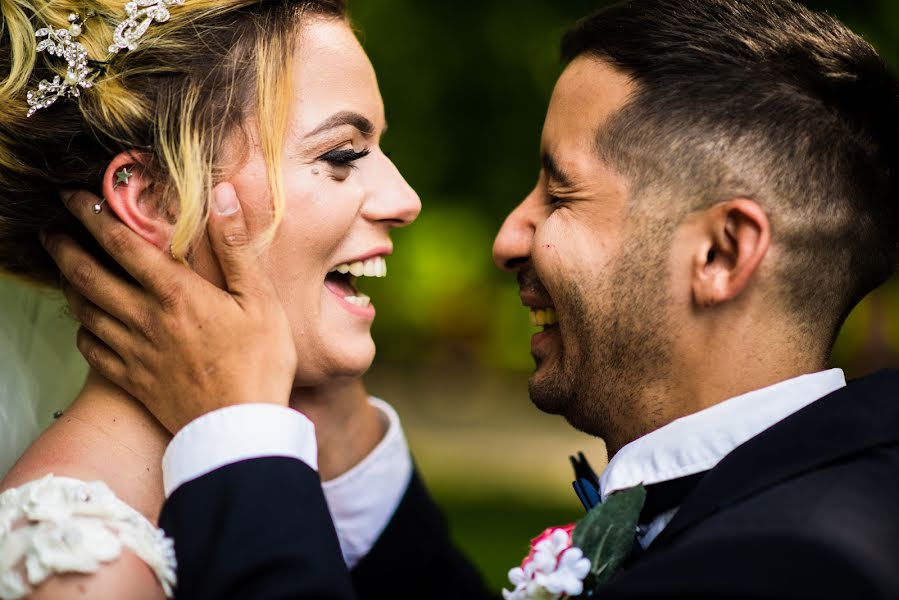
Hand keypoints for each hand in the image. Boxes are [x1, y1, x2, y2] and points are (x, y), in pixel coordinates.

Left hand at [42, 183, 296, 433]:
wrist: (240, 430)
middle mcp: (145, 318)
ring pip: (84, 311)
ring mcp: (134, 352)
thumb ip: (236, 247)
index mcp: (175, 293)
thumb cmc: (260, 363)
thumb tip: (221, 196)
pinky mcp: (132, 380)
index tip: (74, 197)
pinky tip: (87, 324)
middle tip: (51, 232)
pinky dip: (82, 330)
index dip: (92, 215)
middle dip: (64, 248)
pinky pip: (91, 349)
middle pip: (88, 276)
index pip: (121, 244)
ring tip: (66, 271)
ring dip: (69, 285)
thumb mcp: (261, 300)